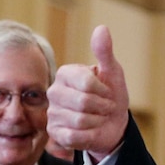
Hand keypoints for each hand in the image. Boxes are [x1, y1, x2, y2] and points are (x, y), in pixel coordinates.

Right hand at [47, 25, 129, 161]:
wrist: (113, 123)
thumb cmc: (111, 95)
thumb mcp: (113, 73)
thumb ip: (105, 52)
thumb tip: (102, 28)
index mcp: (65, 73)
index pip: (87, 83)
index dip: (105, 91)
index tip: (108, 91)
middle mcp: (53, 91)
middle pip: (83, 102)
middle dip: (103, 107)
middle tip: (105, 106)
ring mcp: (52, 113)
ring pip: (80, 120)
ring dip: (98, 121)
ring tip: (98, 117)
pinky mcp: (54, 133)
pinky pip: (74, 136)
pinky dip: (89, 134)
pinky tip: (90, 130)